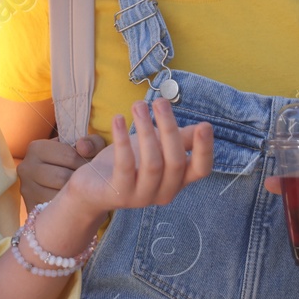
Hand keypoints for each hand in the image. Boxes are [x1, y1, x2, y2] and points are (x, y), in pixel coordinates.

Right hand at [17, 133, 105, 207]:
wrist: (61, 180)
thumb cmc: (75, 160)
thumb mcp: (86, 147)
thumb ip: (92, 143)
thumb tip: (83, 148)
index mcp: (36, 148)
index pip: (70, 156)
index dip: (86, 162)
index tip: (91, 166)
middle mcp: (26, 167)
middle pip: (63, 178)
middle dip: (80, 180)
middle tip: (88, 181)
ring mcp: (26, 189)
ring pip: (58, 196)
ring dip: (74, 196)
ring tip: (80, 190)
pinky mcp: (31, 207)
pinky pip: (54, 210)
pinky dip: (66, 208)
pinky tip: (72, 203)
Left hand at [62, 99, 214, 217]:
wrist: (93, 187)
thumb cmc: (131, 162)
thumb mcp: (157, 147)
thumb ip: (179, 139)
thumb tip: (203, 127)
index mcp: (178, 180)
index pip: (201, 169)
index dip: (205, 150)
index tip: (205, 125)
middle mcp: (164, 192)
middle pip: (175, 162)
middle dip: (169, 128)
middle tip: (159, 101)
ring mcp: (142, 197)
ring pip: (152, 164)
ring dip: (146, 130)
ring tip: (138, 106)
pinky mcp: (118, 194)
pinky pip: (124, 165)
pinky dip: (121, 140)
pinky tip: (118, 119)